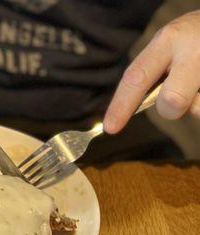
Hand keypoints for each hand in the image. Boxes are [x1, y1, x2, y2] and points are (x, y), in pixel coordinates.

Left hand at [104, 10, 199, 133]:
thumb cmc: (191, 40)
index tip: (110, 127)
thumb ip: (154, 74)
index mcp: (167, 41)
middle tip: (172, 98)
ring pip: (196, 108)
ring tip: (196, 82)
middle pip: (171, 100)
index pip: (136, 77)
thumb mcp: (167, 46)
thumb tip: (140, 109)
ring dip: (195, 104)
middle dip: (168, 109)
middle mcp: (191, 50)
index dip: (121, 105)